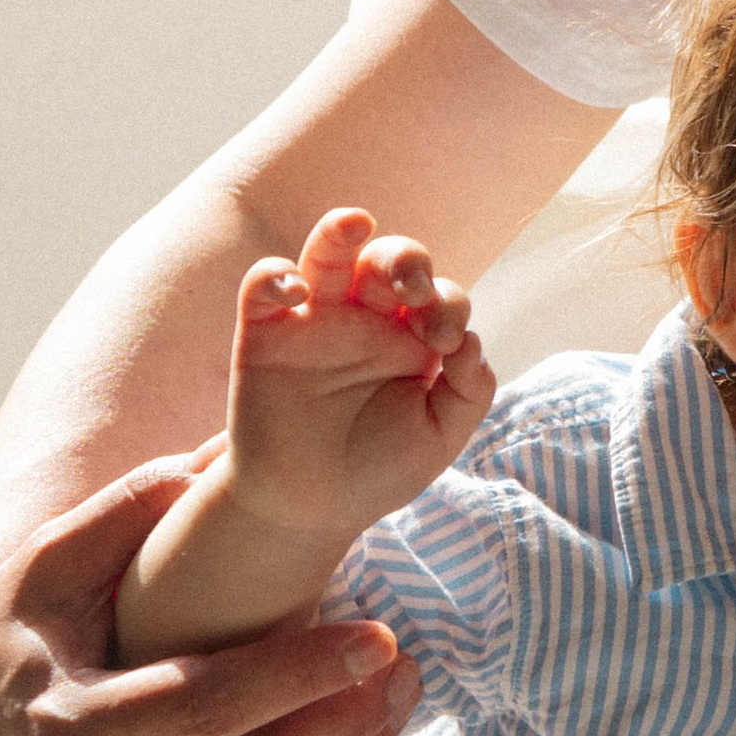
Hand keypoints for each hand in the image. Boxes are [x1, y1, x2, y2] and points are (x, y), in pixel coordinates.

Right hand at [0, 459, 425, 735]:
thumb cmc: (18, 626)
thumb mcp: (53, 558)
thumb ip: (134, 506)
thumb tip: (227, 448)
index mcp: (67, 728)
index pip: (212, 707)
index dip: (305, 673)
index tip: (380, 636)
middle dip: (351, 725)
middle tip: (408, 672)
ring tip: (398, 708)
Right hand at [227, 211, 494, 545]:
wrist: (308, 512)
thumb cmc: (377, 470)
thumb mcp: (439, 437)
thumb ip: (468, 390)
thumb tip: (471, 340)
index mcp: (413, 337)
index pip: (439, 295)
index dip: (448, 305)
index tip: (445, 346)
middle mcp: (367, 319)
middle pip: (390, 260)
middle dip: (407, 260)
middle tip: (415, 290)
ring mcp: (315, 322)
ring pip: (328, 253)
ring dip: (340, 232)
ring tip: (356, 224)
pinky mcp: (264, 334)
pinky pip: (263, 284)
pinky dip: (276, 275)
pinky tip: (298, 291)